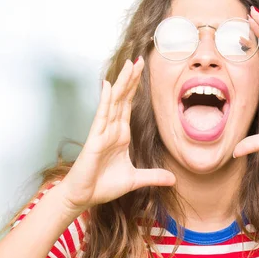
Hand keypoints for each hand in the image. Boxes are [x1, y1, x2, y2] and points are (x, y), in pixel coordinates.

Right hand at [60, 57, 175, 212]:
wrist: (84, 197)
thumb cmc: (104, 186)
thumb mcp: (136, 180)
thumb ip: (154, 177)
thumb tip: (174, 179)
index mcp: (121, 135)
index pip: (129, 106)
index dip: (135, 88)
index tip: (142, 71)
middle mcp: (112, 129)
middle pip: (123, 98)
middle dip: (131, 79)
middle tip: (139, 59)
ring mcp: (102, 132)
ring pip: (114, 102)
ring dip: (122, 83)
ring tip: (129, 65)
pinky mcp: (95, 139)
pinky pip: (101, 116)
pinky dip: (106, 100)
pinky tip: (108, 85)